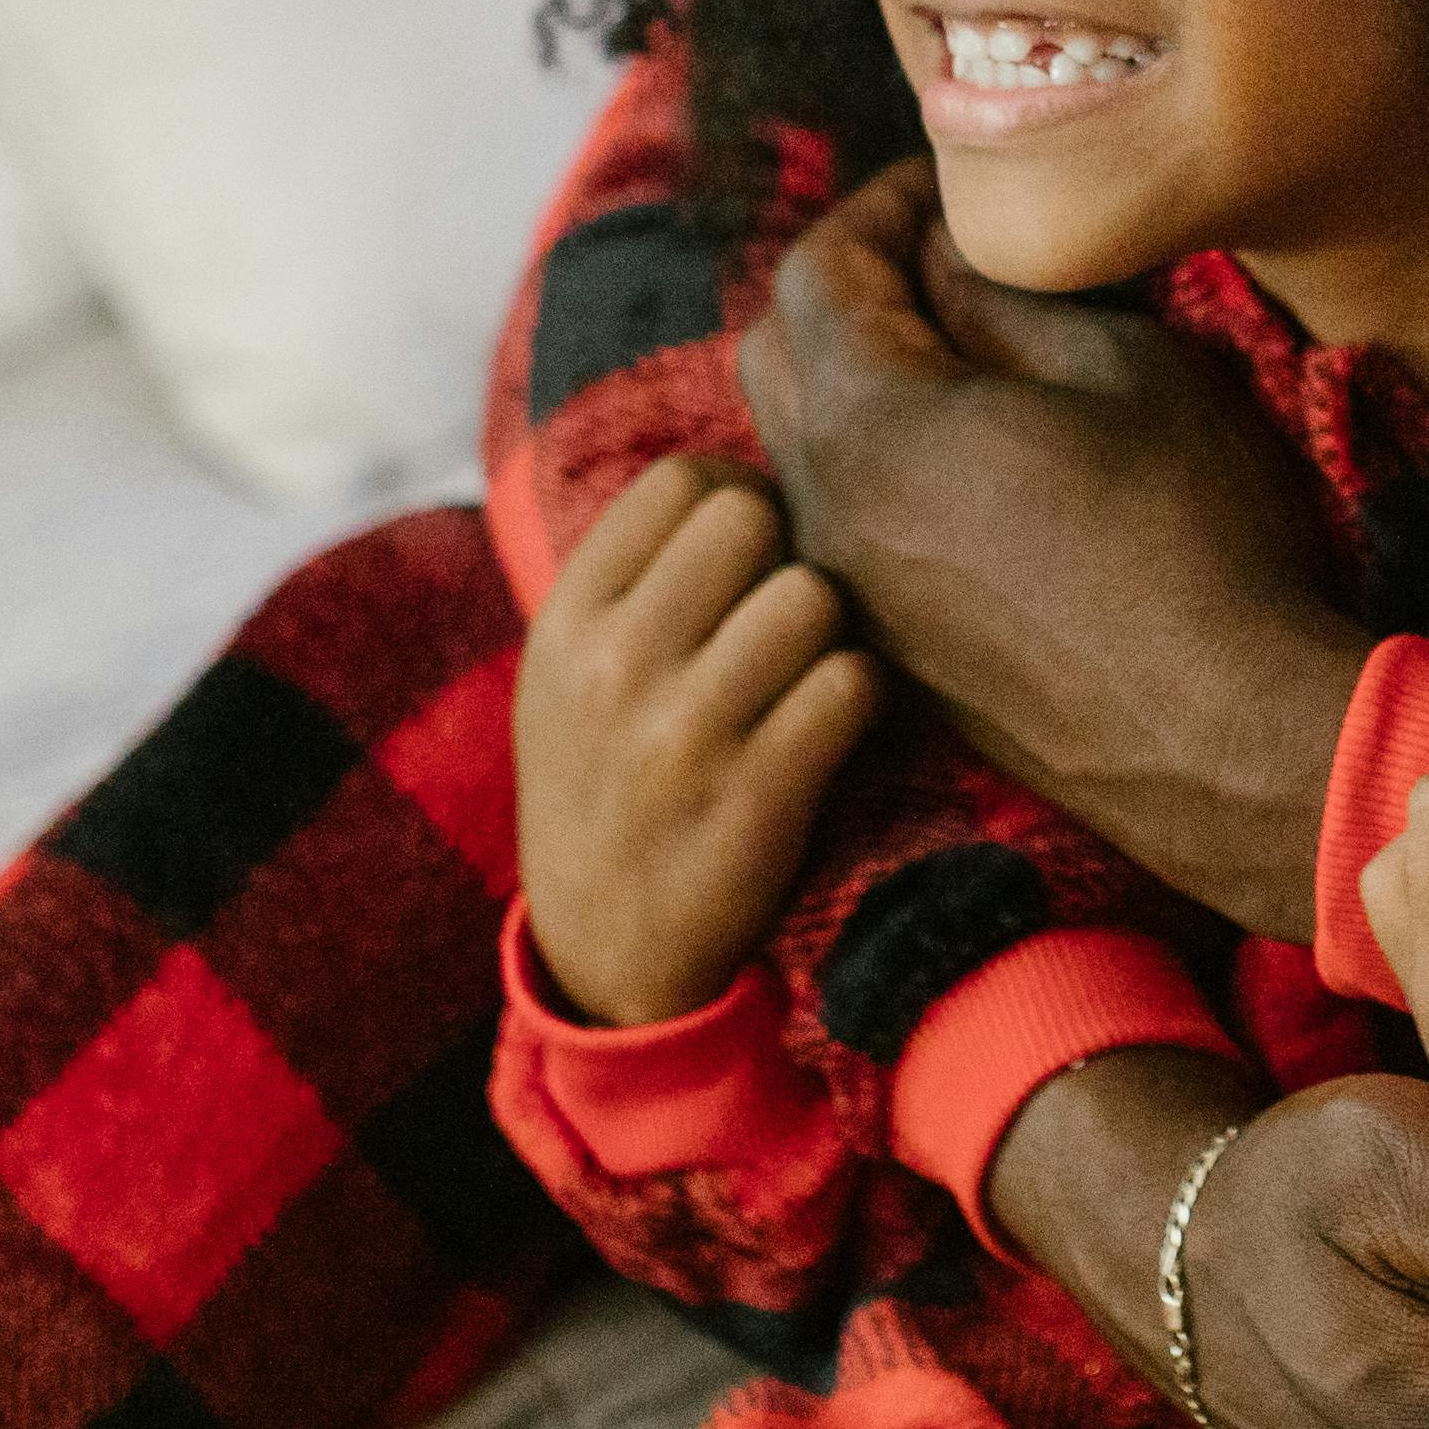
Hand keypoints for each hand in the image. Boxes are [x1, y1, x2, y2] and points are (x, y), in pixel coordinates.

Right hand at [511, 458, 880, 1027]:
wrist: (601, 953)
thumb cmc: (602, 784)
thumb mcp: (566, 676)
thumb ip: (628, 579)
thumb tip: (735, 475)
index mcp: (566, 621)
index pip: (680, 482)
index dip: (735, 500)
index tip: (745, 556)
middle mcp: (616, 666)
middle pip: (752, 519)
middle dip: (787, 555)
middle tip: (782, 614)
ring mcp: (685, 734)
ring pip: (812, 596)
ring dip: (832, 630)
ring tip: (807, 672)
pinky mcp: (758, 798)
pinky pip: (852, 684)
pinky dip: (862, 697)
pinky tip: (834, 725)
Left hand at [738, 161, 1366, 939]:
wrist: (1226, 740)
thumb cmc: (1196, 537)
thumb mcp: (1125, 369)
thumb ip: (1007, 296)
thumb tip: (945, 259)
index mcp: (870, 424)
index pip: (816, 268)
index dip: (877, 205)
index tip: (946, 188)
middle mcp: (826, 511)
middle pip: (775, 353)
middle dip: (845, 285)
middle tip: (939, 259)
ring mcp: (851, 591)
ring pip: (801, 447)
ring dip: (855, 379)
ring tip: (960, 355)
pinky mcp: (889, 652)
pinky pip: (843, 526)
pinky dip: (877, 466)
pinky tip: (974, 464)